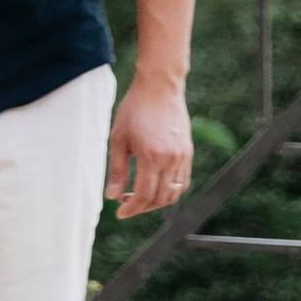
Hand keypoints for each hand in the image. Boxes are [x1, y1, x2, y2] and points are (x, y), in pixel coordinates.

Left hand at [108, 70, 193, 216]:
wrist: (159, 87)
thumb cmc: (134, 109)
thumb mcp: (118, 138)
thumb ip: (117, 169)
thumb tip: (112, 197)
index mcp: (151, 156)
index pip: (144, 195)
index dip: (131, 208)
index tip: (119, 213)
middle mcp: (171, 159)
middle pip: (159, 198)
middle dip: (141, 207)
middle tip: (125, 203)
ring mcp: (183, 156)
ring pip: (173, 193)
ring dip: (156, 201)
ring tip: (138, 195)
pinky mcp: (188, 152)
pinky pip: (182, 181)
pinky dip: (170, 190)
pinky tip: (155, 185)